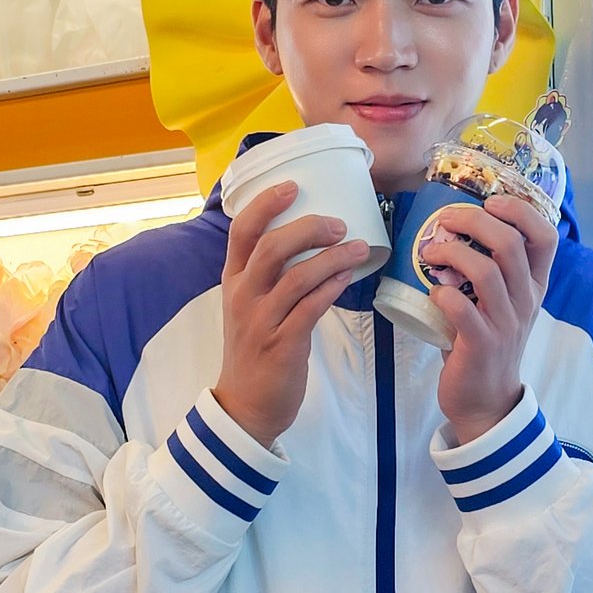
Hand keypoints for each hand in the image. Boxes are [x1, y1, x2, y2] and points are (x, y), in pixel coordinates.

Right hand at [214, 181, 369, 448]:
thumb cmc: (255, 350)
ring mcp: (261, 320)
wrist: (245, 407)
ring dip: (332, 258)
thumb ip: (271, 275)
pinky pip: (311, 307)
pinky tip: (350, 277)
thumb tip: (312, 240)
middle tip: (339, 223)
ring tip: (359, 247)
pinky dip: (332, 287)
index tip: (293, 185)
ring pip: (296, 276)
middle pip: (270, 247)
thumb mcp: (251, 306)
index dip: (265, 204)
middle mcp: (243, 296)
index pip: (241, 231)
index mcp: (233, 281)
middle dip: (308, 228)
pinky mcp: (282, 344)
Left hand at [420, 196, 558, 447]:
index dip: (520, 211)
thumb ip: (490, 268)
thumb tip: (451, 224)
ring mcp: (506, 323)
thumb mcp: (501, 301)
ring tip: (430, 252)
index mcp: (534, 284)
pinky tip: (434, 291)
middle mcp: (526, 300)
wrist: (486, 399)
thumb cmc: (486, 339)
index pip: (546, 237)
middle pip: (510, 244)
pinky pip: (462, 309)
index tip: (491, 203)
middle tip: (446, 221)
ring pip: (486, 272)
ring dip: (452, 253)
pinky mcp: (482, 345)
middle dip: (474, 222)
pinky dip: (443, 293)